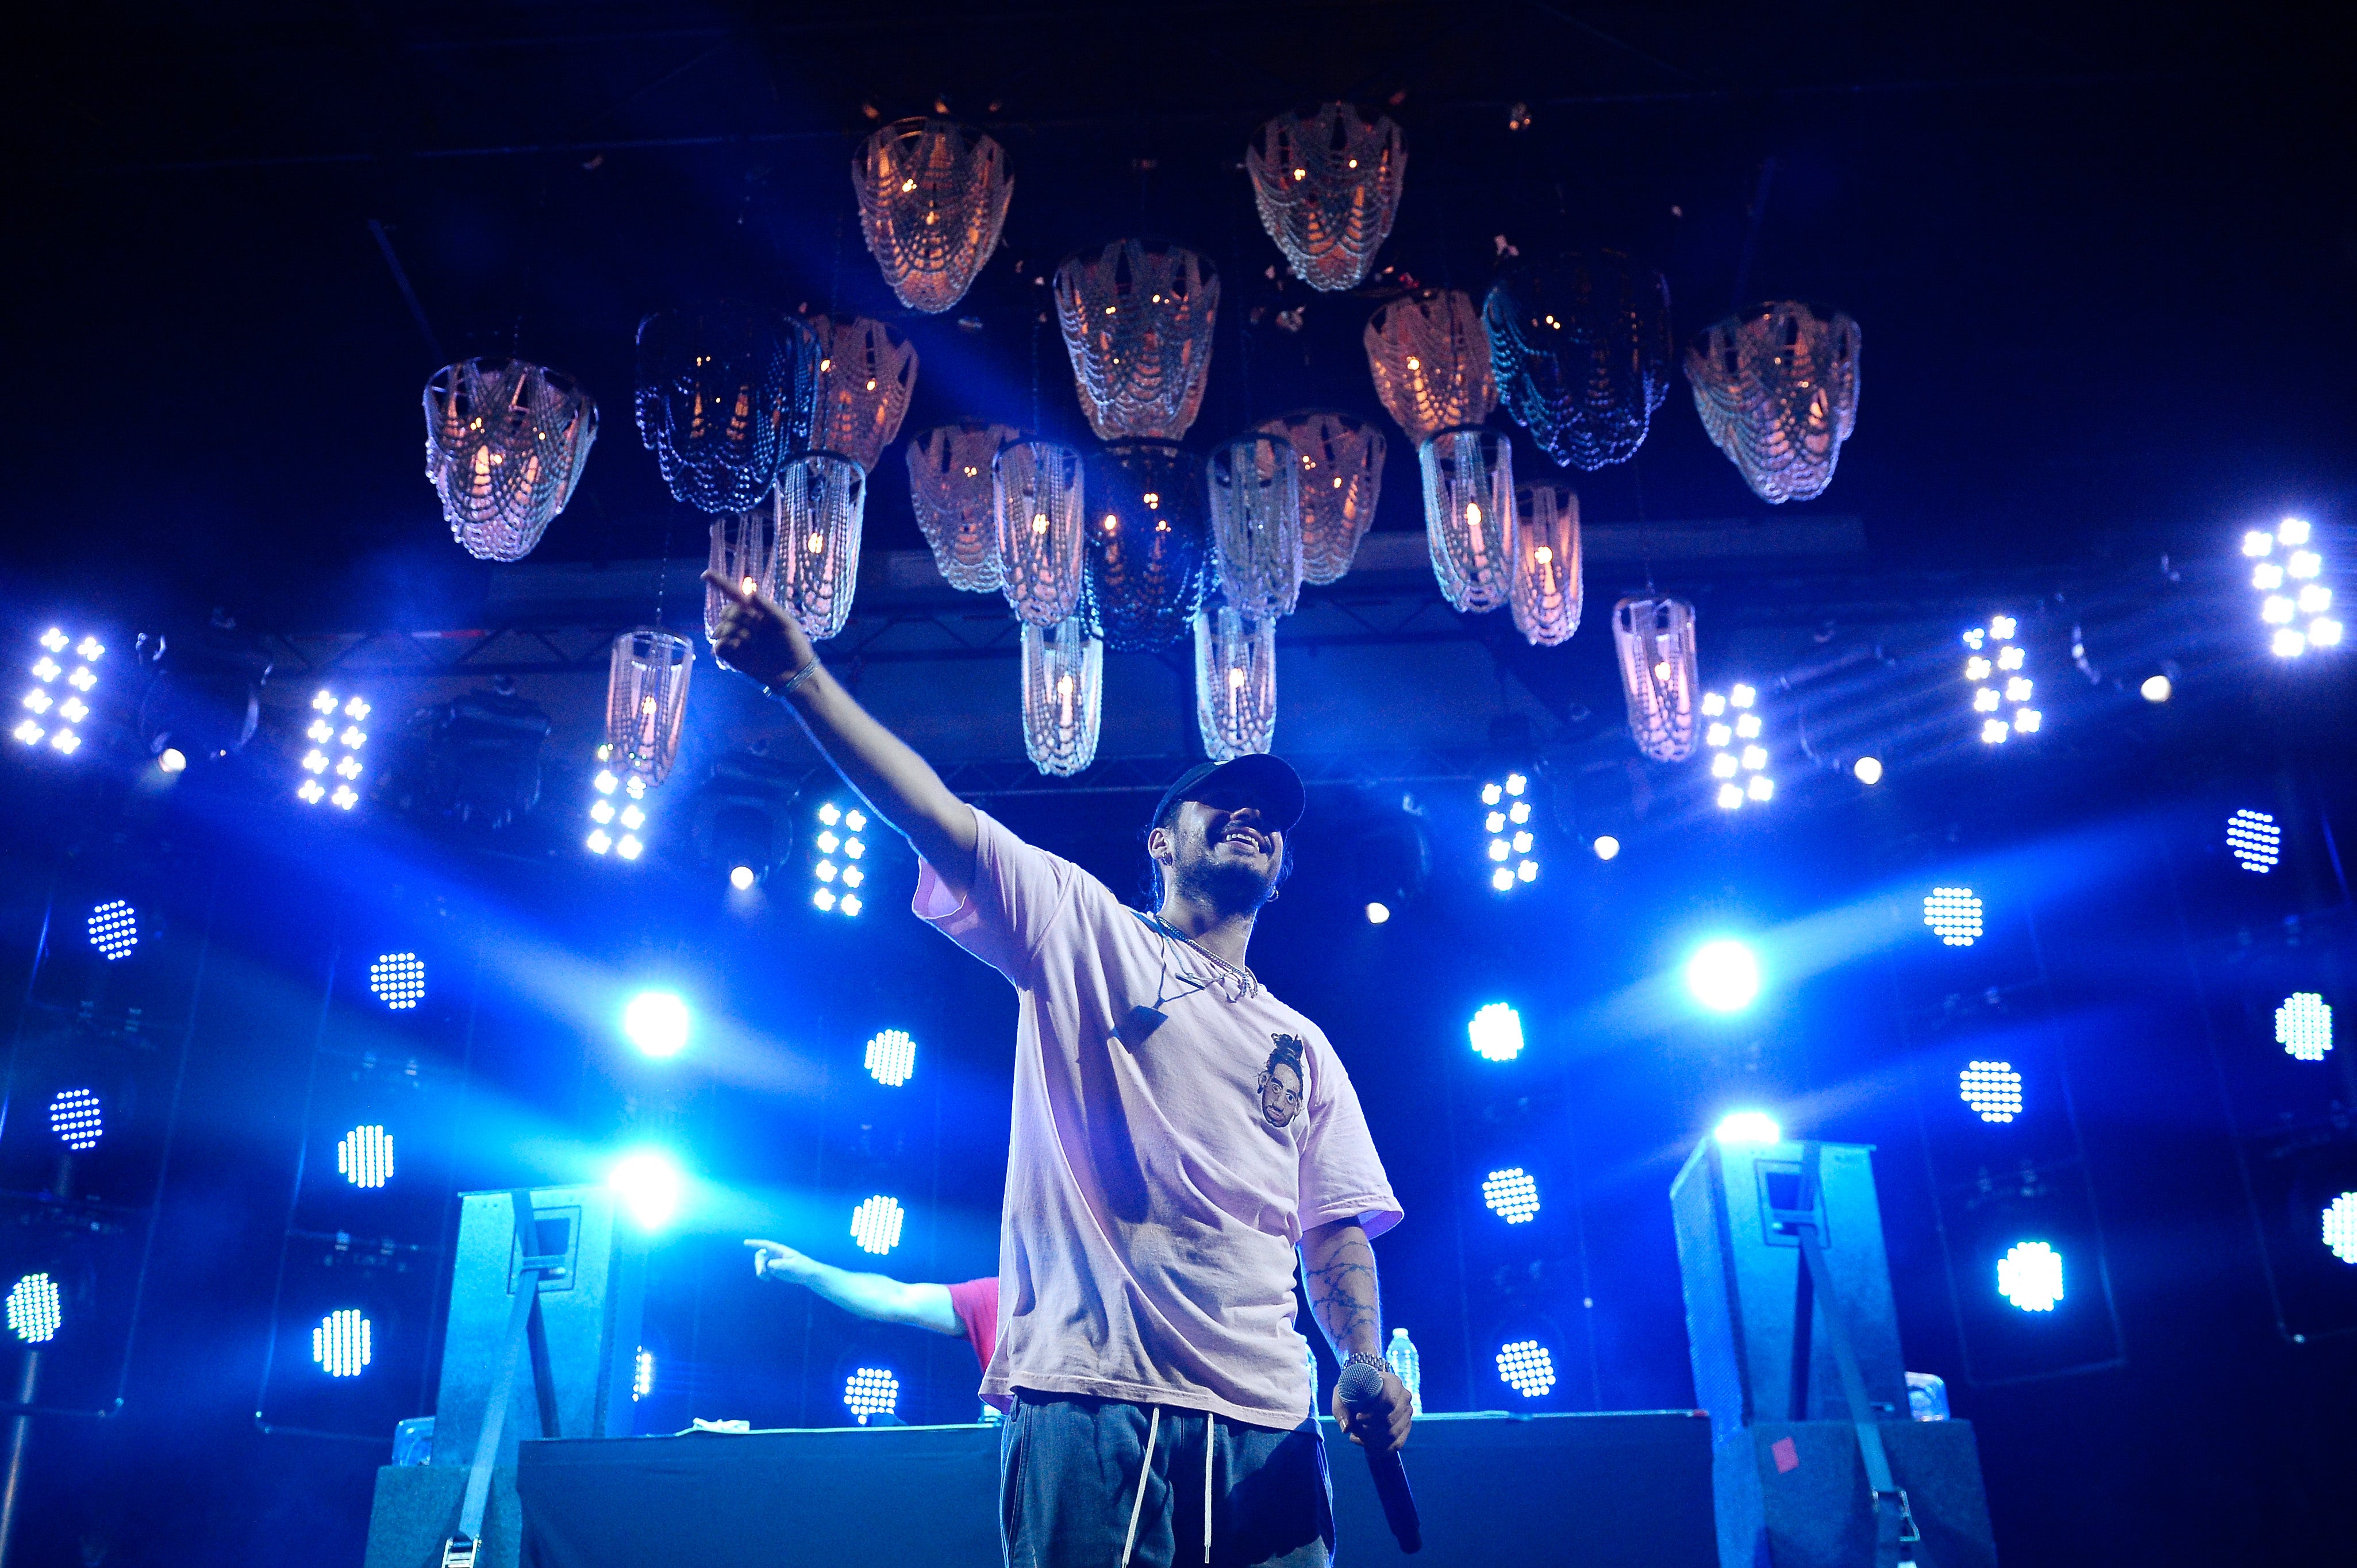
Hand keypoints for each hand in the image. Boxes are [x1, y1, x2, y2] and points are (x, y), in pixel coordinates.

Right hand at [702, 569, 807, 688]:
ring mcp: (738, 640)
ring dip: (730, 632)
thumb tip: (751, 592)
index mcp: (756, 612)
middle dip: (733, 617)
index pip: (734, 595)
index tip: (705, 574)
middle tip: (751, 629)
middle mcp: (745, 624)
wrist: (795, 673)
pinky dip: (722, 645)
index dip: (719, 583)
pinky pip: (719, 647)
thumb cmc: (794, 645)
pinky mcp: (734, 656)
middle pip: (726, 612)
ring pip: (721, 629)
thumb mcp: (785, 623)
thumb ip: (768, 608)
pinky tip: (737, 647)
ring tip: (747, 641)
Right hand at [745, 1238, 814, 1283]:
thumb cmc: (803, 1267)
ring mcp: (774, 1262)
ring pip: (761, 1263)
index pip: (766, 1245)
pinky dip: (762, 1275)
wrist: (808, 1275)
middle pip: (761, 1255)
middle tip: (761, 1272)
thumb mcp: (793, 1265)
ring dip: (759, 1269)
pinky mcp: (774, 1270)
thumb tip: (769, 1264)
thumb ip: (781, 1264)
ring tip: (765, 1277)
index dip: (755, 1243)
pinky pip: (764, 1270)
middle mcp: (776, 1255)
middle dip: (758, 1263)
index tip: (745, 1243)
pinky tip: (768, 1279)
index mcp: (780, 1250)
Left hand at [1332, 1366, 1413, 1453]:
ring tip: (1358, 1434)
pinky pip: (1396, 1444)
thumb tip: (1347, 1428)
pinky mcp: (1406, 1427)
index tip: (1358, 1417)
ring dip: (1372, 1440)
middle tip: (1356, 1429)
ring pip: (1392, 1435)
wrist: (1363, 1393)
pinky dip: (1379, 1448)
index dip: (1373, 1414)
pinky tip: (1366, 1444)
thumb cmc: (1352, 1391)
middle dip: (1369, 1429)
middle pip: (1390, 1421)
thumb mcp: (1342, 1394)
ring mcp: (1407, 1413)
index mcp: (1392, 1382)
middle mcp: (1404, 1396)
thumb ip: (1341, 1408)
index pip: (1388, 1401)